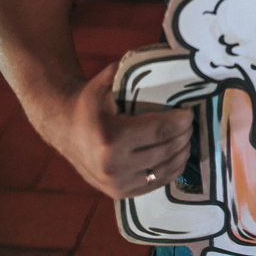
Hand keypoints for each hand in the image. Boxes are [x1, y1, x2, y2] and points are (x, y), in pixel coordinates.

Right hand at [52, 63, 193, 198]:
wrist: (64, 129)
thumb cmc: (87, 103)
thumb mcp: (104, 83)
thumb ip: (129, 72)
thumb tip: (162, 61)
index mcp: (111, 138)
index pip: (158, 131)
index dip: (179, 122)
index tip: (189, 113)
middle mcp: (114, 166)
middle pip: (164, 151)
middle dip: (183, 136)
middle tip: (191, 124)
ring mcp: (117, 184)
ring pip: (162, 171)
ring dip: (180, 155)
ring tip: (187, 139)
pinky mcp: (119, 194)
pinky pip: (153, 185)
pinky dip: (170, 172)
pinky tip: (177, 158)